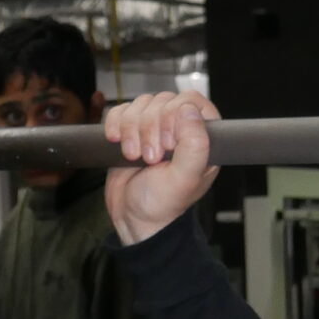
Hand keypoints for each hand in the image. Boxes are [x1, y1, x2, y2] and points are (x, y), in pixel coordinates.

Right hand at [104, 91, 220, 244]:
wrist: (133, 218)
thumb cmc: (163, 204)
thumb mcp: (185, 178)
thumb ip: (195, 145)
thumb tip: (189, 110)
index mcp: (202, 138)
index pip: (192, 101)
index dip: (175, 115)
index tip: (169, 143)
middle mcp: (180, 129)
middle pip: (163, 101)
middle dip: (150, 128)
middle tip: (152, 158)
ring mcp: (155, 128)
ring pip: (141, 104)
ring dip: (132, 129)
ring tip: (135, 156)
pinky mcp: (131, 130)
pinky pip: (121, 110)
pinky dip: (116, 124)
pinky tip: (118, 143)